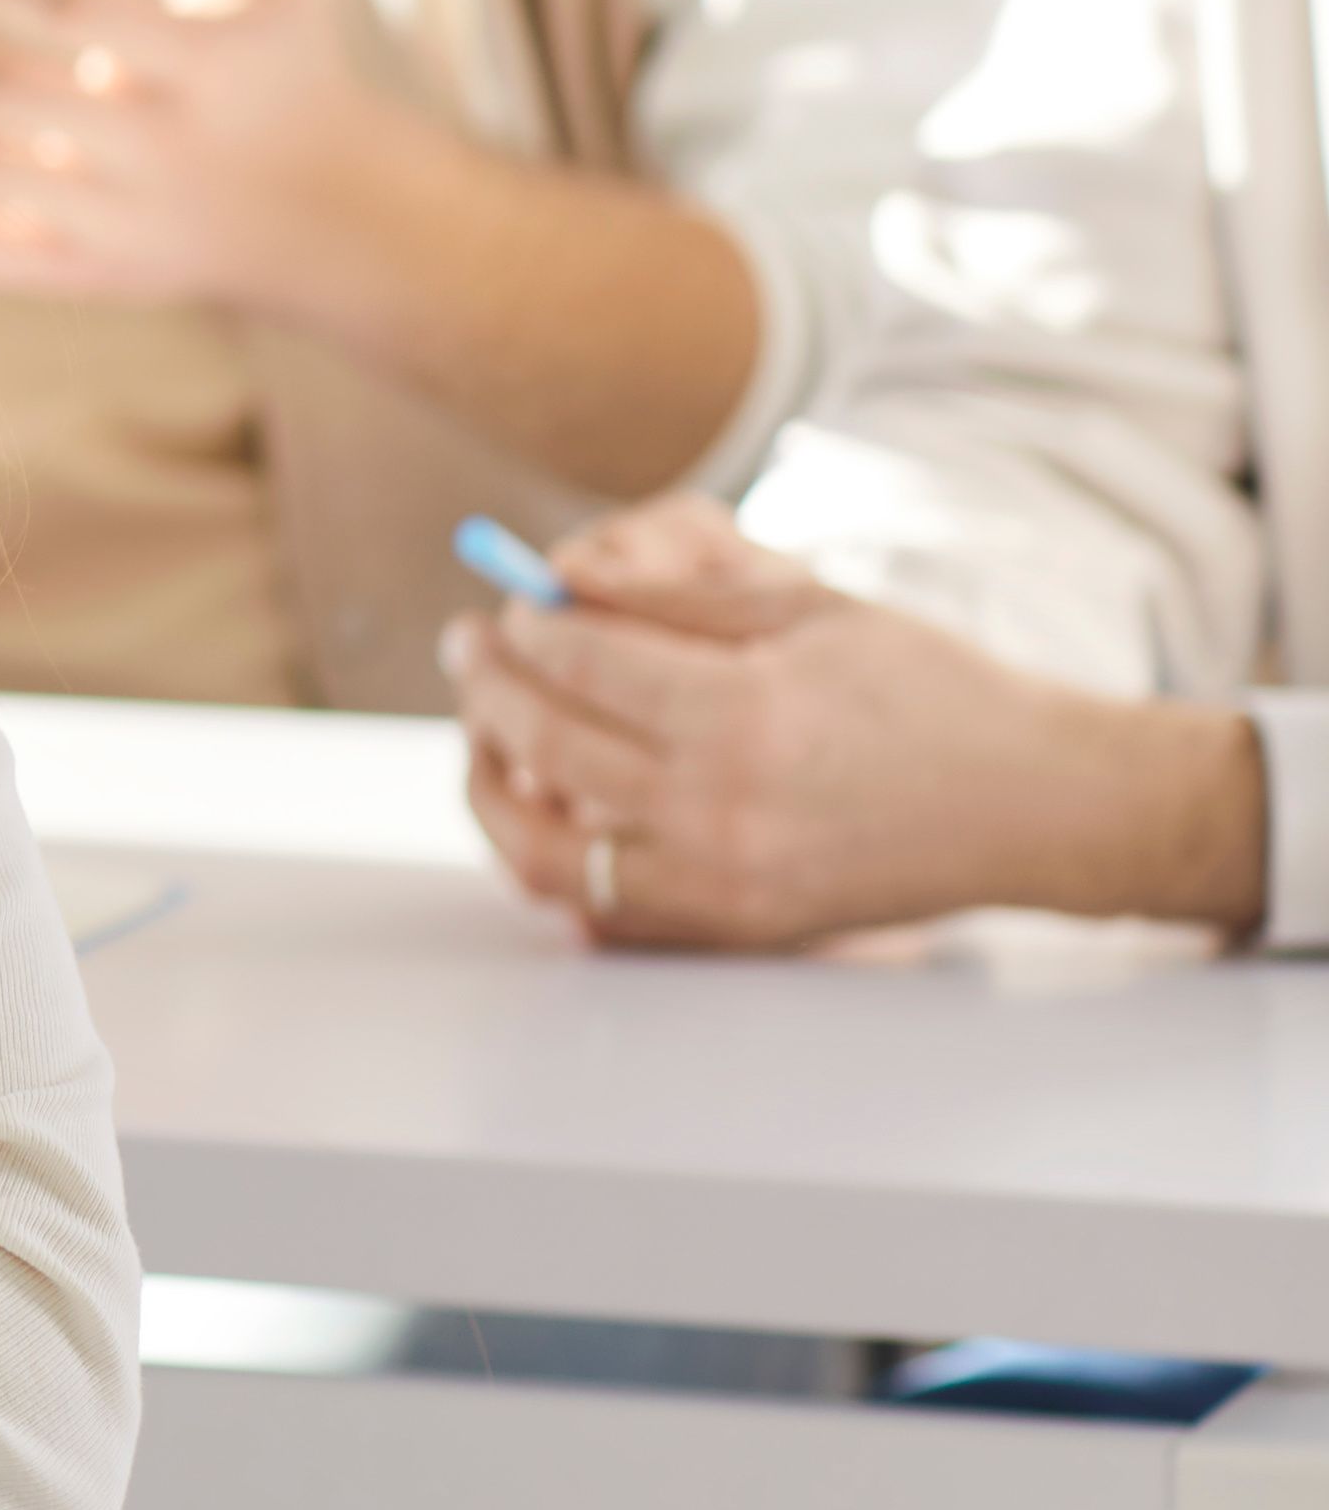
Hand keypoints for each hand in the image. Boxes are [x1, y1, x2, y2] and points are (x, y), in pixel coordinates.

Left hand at [443, 494, 1272, 946]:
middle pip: (546, 746)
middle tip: (469, 647)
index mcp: (743, 714)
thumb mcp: (809, 610)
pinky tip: (545, 804)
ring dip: (493, 785)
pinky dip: (553, 855)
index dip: (526, 626)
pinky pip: (601, 903)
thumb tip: (555, 585)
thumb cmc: (933, 691)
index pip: (576, 663)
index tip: (513, 603)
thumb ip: (673, 598)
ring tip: (484, 730)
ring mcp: (725, 880)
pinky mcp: (738, 925)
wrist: (1038, 803)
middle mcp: (722, 808)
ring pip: (547, 846)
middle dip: (489, 686)